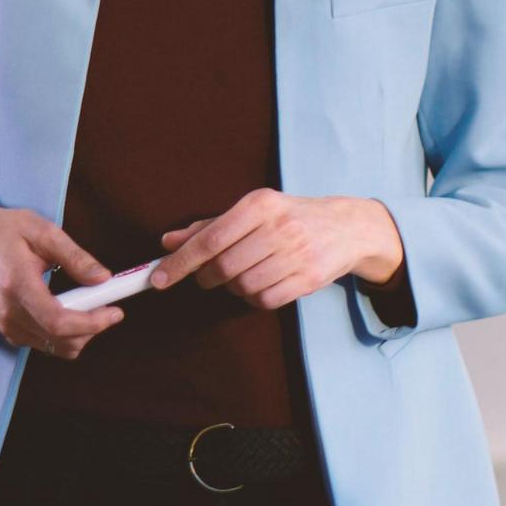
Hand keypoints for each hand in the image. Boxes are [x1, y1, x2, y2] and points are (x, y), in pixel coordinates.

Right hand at [0, 204, 125, 357]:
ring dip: (81, 333)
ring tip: (91, 305)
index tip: (114, 312)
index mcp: (18, 284)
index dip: (91, 323)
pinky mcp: (9, 330)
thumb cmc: (5, 231)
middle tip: (109, 306)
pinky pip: (45, 344)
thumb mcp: (43, 231)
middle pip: (60, 340)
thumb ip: (75, 256)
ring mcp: (8, 324)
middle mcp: (10, 312)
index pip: (58, 321)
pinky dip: (66, 335)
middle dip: (92, 328)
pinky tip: (72, 311)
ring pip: (56, 347)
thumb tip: (104, 278)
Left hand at [151, 189, 403, 311]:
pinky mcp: (309, 279)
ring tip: (243, 274)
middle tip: (209, 275)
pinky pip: (264, 301)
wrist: (346, 227)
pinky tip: (261, 283)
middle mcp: (279, 227)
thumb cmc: (290, 217)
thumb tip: (167, 243)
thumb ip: (208, 227)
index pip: (210, 239)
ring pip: (242, 286)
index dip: (180, 262)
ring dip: (232, 287)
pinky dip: (253, 298)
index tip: (158, 279)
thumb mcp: (253, 211)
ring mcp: (297, 254)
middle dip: (207, 277)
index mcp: (260, 204)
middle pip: (223, 267)